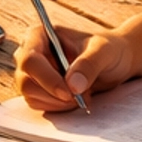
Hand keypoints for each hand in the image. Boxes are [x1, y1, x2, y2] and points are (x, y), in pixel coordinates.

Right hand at [14, 20, 133, 111]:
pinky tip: (76, 98)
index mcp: (39, 35)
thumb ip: (89, 64)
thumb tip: (72, 85)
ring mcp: (32, 74)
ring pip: (31, 96)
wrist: (115, 62)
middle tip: (80, 97)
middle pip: (25, 82)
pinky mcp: (38, 90)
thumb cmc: (108, 49)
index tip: (69, 93)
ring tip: (82, 94)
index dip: (47, 79)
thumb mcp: (104, 51)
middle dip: (54, 94)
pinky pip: (38, 104)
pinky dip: (58, 107)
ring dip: (58, 102)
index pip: (30, 60)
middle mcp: (30, 53)